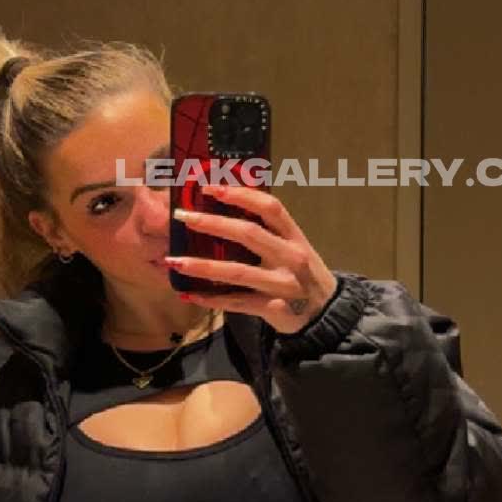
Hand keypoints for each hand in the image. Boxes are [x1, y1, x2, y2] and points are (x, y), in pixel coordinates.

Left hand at [167, 182, 338, 334]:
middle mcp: (290, 257)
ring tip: (174, 261)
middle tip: (182, 217)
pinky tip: (190, 294)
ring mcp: (283, 285)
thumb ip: (268, 230)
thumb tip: (226, 209)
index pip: (270, 207)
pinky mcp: (274, 309)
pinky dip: (212, 299)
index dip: (241, 195)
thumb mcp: (294, 246)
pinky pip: (237, 303)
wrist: (328, 313)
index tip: (211, 188)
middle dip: (212, 223)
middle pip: (249, 234)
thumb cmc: (303, 273)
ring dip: (202, 267)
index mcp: (294, 236)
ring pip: (238, 272)